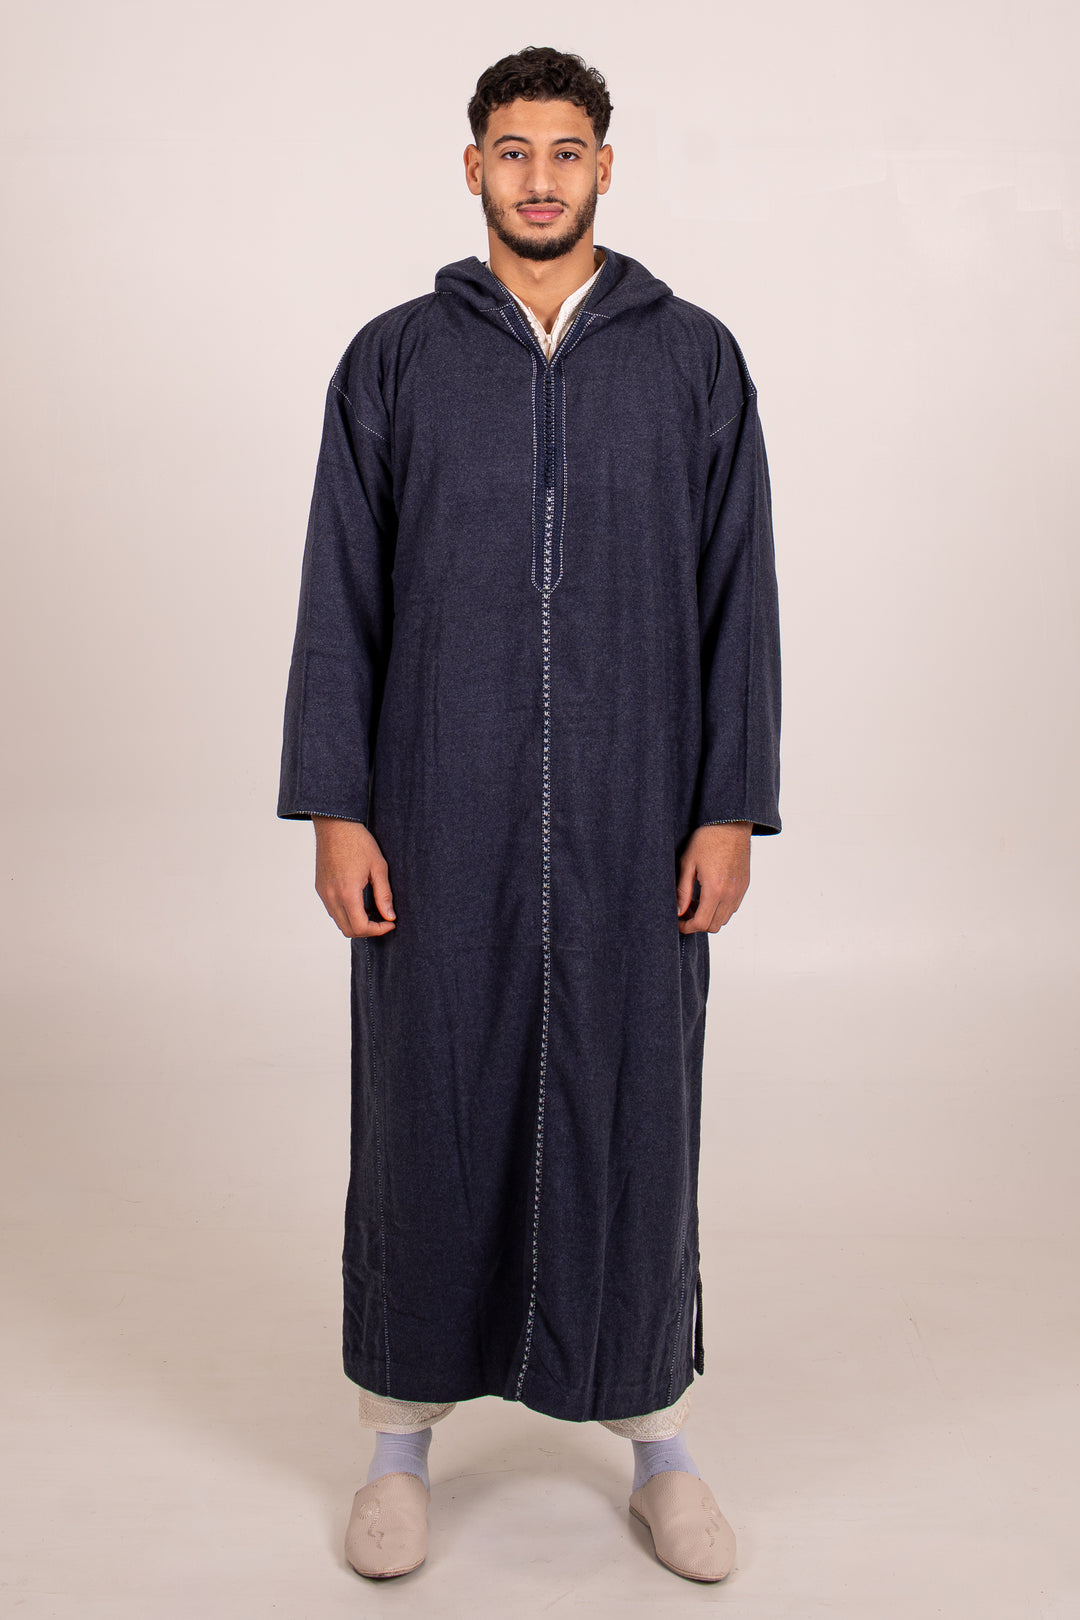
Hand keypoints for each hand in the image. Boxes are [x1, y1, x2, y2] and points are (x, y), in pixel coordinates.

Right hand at [312, 817, 395, 937]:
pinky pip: (332, 910)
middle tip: (383, 920)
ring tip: (373, 910)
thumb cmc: (358, 842)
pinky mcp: (320, 888)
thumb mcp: (379, 867)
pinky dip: (346, 914)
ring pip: (339, 922)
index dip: (377, 930)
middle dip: (368, 930)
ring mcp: (323, 893)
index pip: (360, 927)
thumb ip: (384, 895)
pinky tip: (359, 902)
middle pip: (348, 930)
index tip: (390, 923)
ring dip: (356, 923)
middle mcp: (332, 896)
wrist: (335, 825)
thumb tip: (389, 916)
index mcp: (347, 892)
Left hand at [676, 822, 751, 932]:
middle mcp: (730, 893)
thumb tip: (678, 911)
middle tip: (685, 911)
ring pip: (725, 918)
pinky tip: (709, 894)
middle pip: (714, 926)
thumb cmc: (707, 839)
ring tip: (696, 901)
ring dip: (710, 916)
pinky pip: (733, 907)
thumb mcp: (688, 863)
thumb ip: (682, 891)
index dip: (687, 927)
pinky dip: (720, 908)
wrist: (731, 823)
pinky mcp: (744, 885)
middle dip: (697, 923)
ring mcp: (740, 890)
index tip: (678, 922)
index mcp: (715, 889)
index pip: (702, 923)